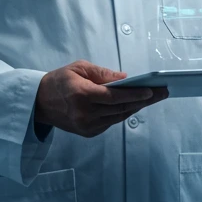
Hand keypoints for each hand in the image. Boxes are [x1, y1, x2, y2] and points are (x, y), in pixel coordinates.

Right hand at [34, 61, 169, 138]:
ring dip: (136, 107)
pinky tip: (133, 104)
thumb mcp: (79, 68)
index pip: (114, 96)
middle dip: (144, 100)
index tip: (152, 91)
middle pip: (121, 108)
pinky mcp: (88, 133)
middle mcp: (85, 113)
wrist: (39, 103)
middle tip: (162, 93)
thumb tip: (126, 79)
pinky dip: (122, 113)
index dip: (135, 94)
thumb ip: (103, 74)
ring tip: (152, 97)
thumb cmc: (59, 80)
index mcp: (82, 95)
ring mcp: (86, 126)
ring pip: (118, 117)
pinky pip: (111, 122)